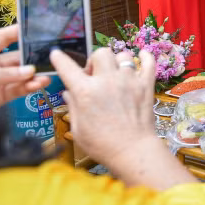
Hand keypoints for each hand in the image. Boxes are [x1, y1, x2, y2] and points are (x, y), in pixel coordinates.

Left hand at [0, 25, 49, 109]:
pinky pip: (18, 90)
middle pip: (16, 57)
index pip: (3, 38)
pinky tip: (40, 84)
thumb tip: (29, 72)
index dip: (19, 33)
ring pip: (20, 75)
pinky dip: (30, 87)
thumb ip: (1, 74)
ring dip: (34, 74)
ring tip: (47, 73)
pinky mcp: (0, 96)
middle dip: (32, 57)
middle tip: (50, 55)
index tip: (37, 29)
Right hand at [50, 47, 155, 167]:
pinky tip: (142, 56)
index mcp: (86, 92)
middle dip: (95, 61)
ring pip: (123, 55)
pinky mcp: (146, 85)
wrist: (132, 150)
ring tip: (116, 74)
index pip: (68, 68)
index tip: (56, 54)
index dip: (59, 59)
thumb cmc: (102, 144)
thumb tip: (69, 93)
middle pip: (100, 53)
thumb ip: (73, 107)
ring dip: (117, 62)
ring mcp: (129, 81)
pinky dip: (145, 56)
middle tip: (94, 75)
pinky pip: (148, 62)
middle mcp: (107, 81)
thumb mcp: (78, 129)